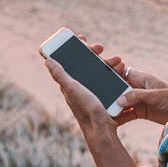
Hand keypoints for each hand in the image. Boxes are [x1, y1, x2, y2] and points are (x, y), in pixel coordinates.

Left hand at [42, 35, 136, 166]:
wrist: (101, 129)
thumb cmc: (85, 109)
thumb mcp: (72, 88)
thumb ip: (60, 75)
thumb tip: (47, 60)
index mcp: (69, 83)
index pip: (69, 60)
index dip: (74, 48)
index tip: (82, 37)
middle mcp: (78, 86)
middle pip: (85, 64)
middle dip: (93, 53)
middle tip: (101, 47)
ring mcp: (91, 91)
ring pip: (98, 71)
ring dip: (107, 63)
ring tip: (117, 60)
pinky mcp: (102, 96)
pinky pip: (107, 79)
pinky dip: (113, 73)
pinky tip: (120, 71)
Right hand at [77, 36, 167, 126]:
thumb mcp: (156, 96)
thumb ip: (137, 97)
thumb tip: (118, 100)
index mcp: (144, 79)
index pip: (123, 72)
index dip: (111, 72)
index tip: (98, 75)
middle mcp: (140, 88)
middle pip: (119, 88)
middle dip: (108, 92)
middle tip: (94, 97)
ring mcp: (140, 101)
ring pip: (121, 102)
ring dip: (112, 107)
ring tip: (99, 112)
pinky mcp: (142, 112)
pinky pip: (127, 114)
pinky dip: (119, 118)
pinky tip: (110, 122)